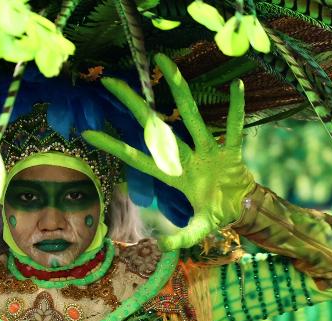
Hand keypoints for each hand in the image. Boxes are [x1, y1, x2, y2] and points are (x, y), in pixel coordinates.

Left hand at [82, 53, 254, 249]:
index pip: (136, 157)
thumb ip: (181, 238)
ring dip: (178, 88)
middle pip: (155, 126)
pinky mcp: (230, 150)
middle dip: (133, 104)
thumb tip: (161, 246)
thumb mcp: (197, 231)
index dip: (113, 146)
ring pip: (190, 115)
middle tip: (109, 82)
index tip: (88, 132)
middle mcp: (185, 156)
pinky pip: (235, 127)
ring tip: (163, 61)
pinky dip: (237, 110)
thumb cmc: (215, 214)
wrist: (243, 207)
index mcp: (172, 175)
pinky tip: (237, 87)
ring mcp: (207, 150)